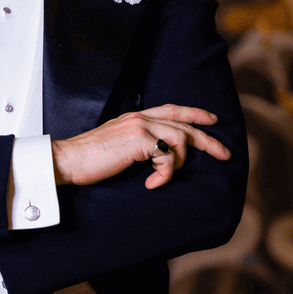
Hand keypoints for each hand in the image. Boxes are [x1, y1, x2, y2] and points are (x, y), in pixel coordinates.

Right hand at [52, 104, 230, 190]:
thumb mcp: (116, 146)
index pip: (171, 109)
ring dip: (178, 163)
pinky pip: (168, 158)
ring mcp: (140, 127)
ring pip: (181, 139)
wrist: (67, 160)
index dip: (194, 113)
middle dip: (209, 139)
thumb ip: (136, 144)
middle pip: (185, 123)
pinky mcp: (139, 140)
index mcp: (134, 117)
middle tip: (225, 153)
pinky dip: (164, 175)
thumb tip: (155, 156)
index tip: (212, 120)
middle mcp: (140, 118)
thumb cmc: (87, 159)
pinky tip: (152, 184)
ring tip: (162, 177)